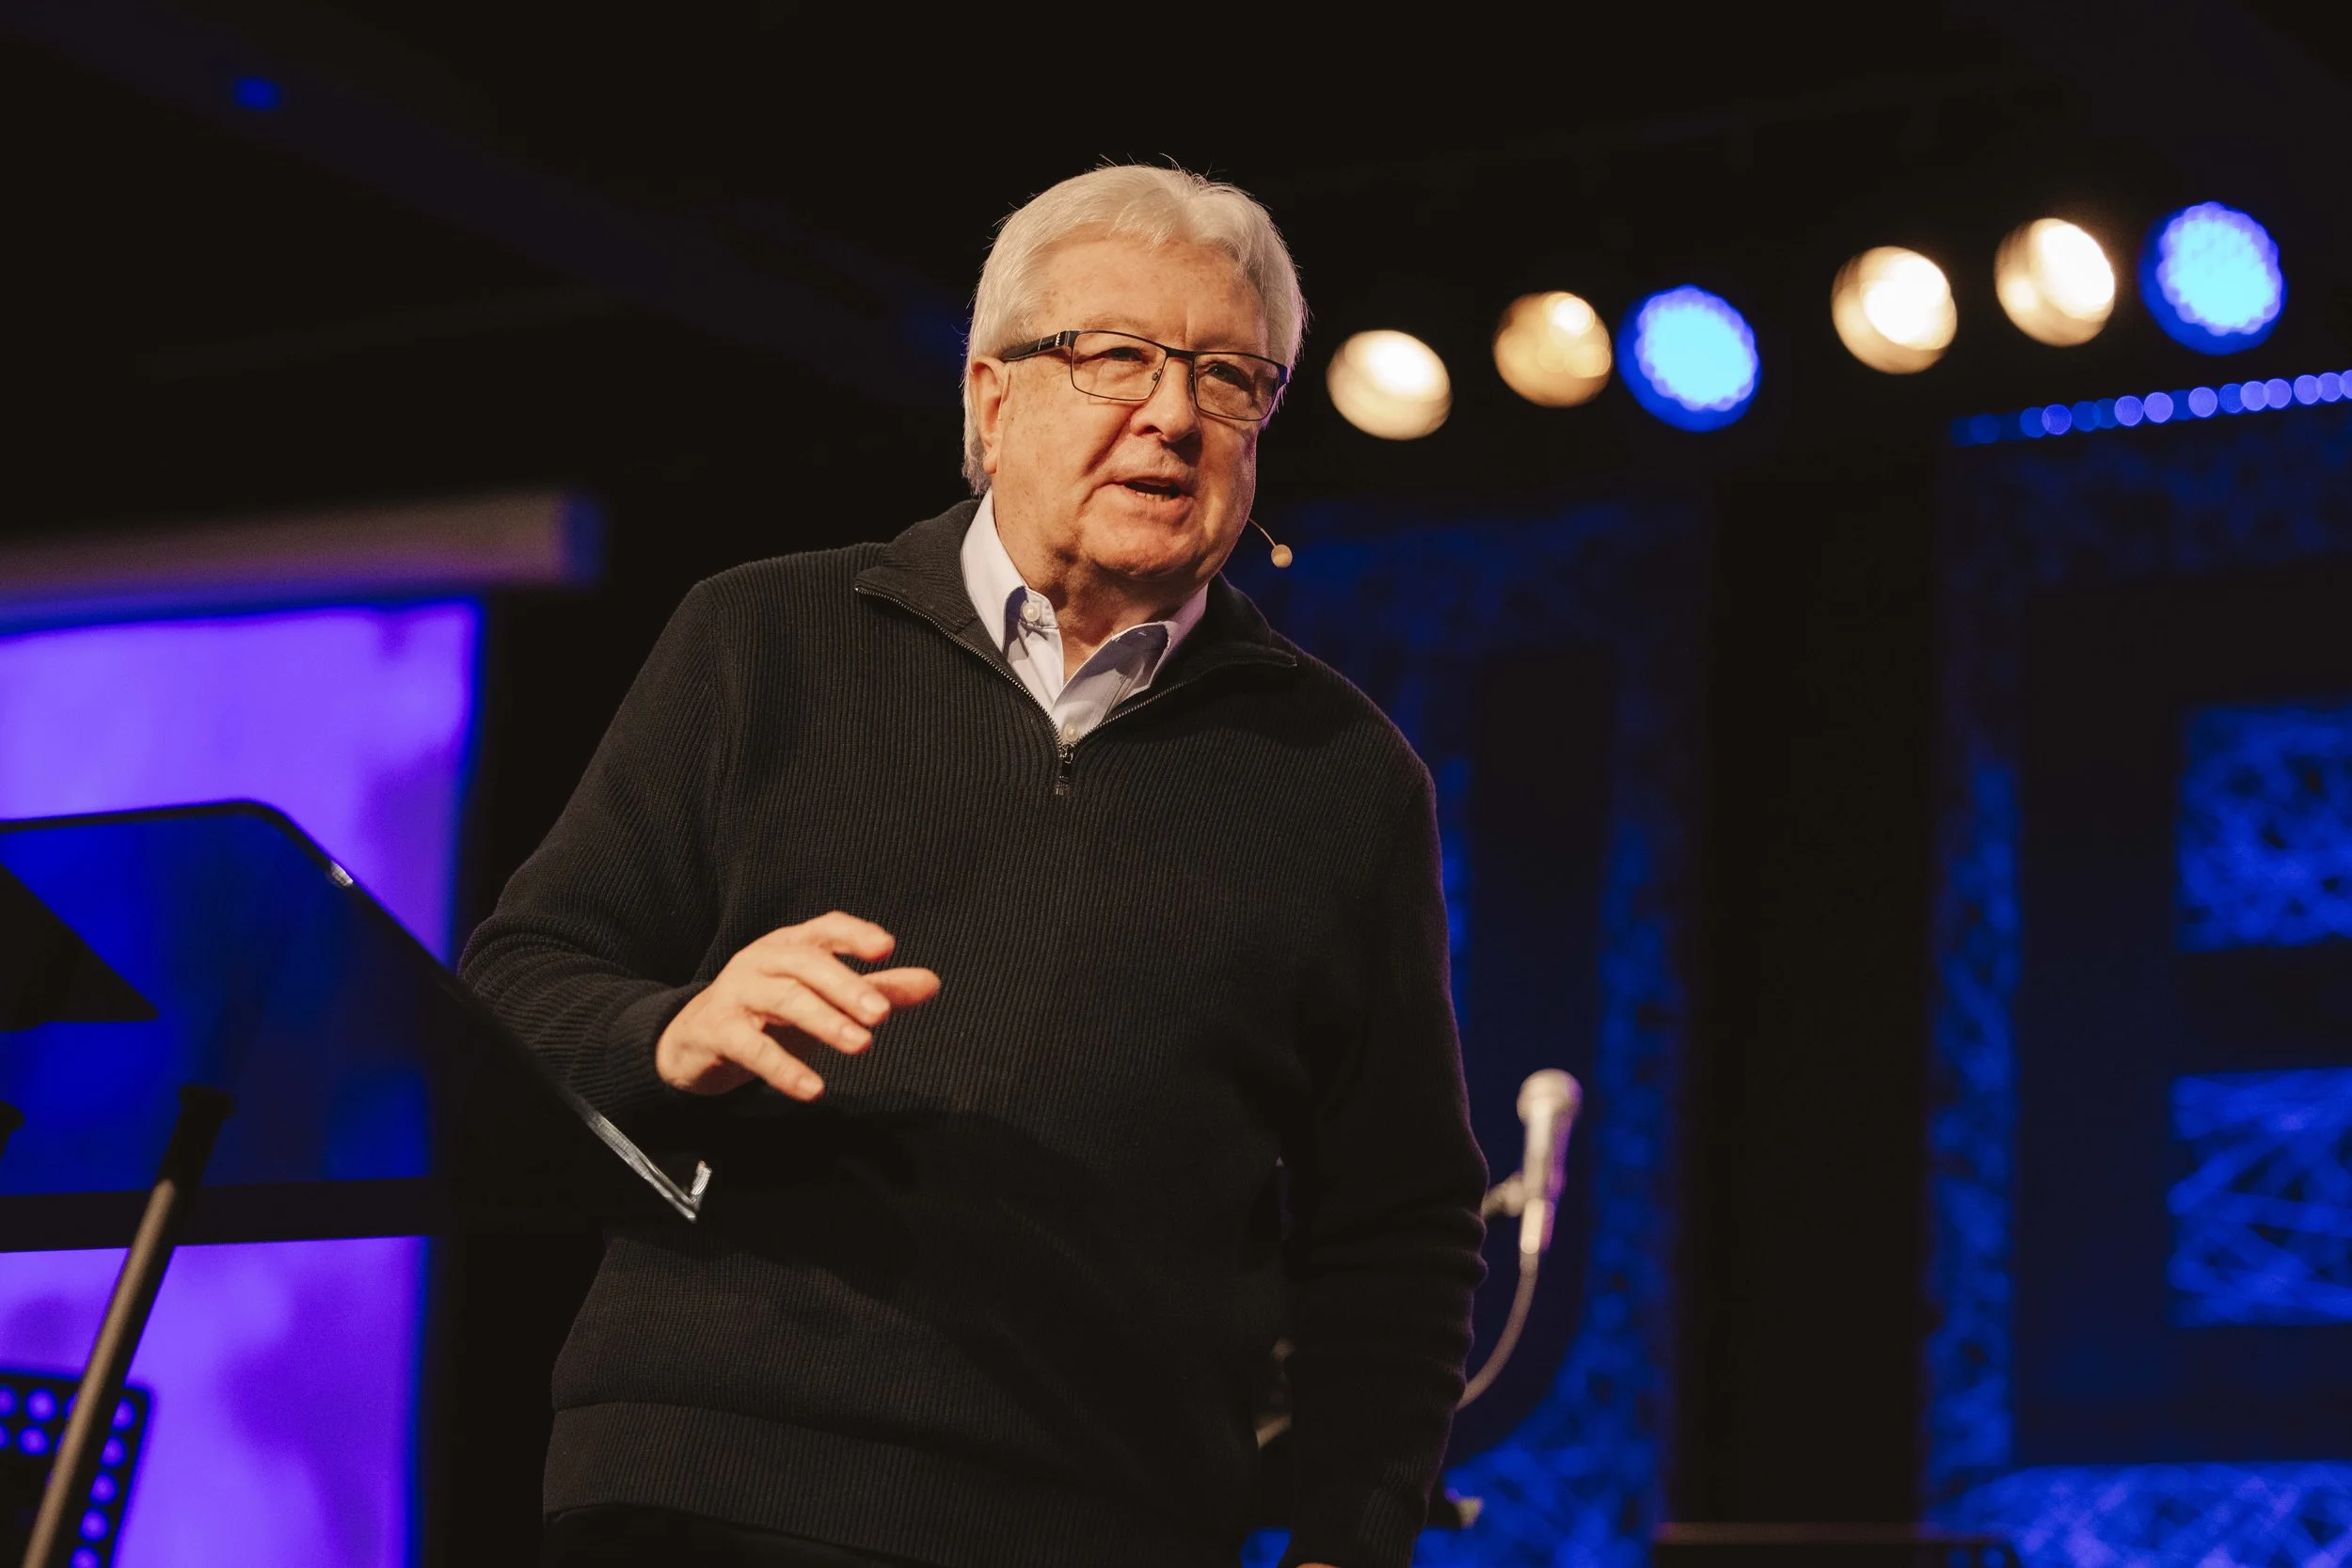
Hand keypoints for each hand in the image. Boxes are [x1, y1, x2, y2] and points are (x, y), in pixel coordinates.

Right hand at [656, 912, 940, 1098]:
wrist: (691, 1040)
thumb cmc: (767, 1013)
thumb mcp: (822, 998)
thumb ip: (876, 989)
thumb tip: (932, 982)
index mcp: (790, 945)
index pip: (824, 929)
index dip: (854, 934)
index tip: (886, 948)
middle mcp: (762, 961)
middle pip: (806, 964)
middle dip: (847, 986)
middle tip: (881, 1014)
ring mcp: (736, 993)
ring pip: (783, 999)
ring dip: (824, 1021)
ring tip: (862, 1045)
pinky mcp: (717, 1031)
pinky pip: (751, 1047)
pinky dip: (783, 1068)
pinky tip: (813, 1089)